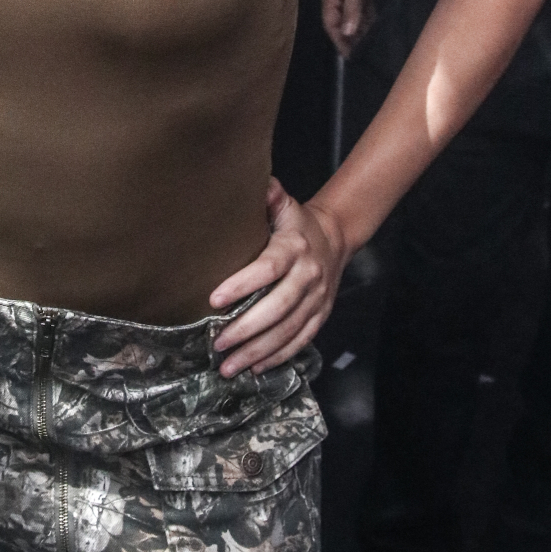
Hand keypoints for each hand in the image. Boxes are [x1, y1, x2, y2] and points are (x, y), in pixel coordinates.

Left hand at [209, 179, 347, 375]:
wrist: (336, 238)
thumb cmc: (297, 224)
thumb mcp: (284, 205)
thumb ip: (269, 196)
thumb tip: (257, 183)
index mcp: (294, 248)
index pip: (267, 269)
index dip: (242, 285)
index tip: (214, 300)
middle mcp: (308, 276)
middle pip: (277, 308)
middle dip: (246, 329)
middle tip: (218, 344)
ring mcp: (317, 299)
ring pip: (288, 331)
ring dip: (258, 351)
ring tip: (230, 366)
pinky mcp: (321, 316)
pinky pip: (301, 341)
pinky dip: (279, 357)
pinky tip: (256, 368)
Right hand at [319, 0, 389, 58]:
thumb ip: (352, 11)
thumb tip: (347, 33)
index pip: (331, 23)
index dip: (338, 40)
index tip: (348, 56)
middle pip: (341, 22)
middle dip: (348, 38)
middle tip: (360, 55)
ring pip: (353, 17)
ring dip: (359, 30)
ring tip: (367, 47)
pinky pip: (364, 10)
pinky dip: (367, 20)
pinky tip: (373, 30)